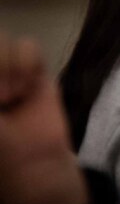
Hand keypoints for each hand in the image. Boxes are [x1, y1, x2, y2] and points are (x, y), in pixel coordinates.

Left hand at [0, 33, 88, 203]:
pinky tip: (27, 86)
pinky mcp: (33, 70)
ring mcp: (7, 71)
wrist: (34, 162)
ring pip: (3, 41)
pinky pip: (28, 45)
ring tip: (14, 95)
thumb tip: (4, 87)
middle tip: (2, 100)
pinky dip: (27, 62)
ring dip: (8, 66)